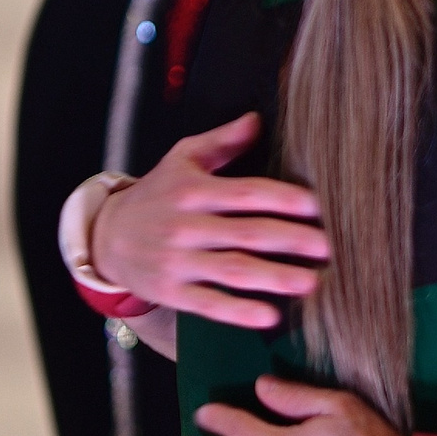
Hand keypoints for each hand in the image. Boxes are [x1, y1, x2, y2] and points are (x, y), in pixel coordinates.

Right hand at [93, 113, 327, 324]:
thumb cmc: (157, 194)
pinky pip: (209, 303)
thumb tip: (258, 119)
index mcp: (194, 190)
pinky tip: (269, 316)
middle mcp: (187, 225)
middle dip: (291, 240)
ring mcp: (178, 261)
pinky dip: (239, 311)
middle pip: (247, 233)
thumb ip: (222, 142)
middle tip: (329, 248)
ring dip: (274, 277)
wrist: (107, 237)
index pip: (247, 193)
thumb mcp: (181, 159)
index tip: (319, 207)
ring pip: (233, 270)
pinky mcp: (172, 292)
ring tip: (312, 282)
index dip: (284, 199)